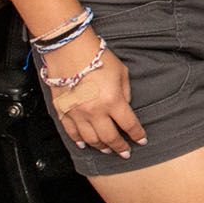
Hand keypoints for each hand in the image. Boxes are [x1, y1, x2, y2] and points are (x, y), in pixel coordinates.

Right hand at [46, 35, 145, 157]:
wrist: (70, 49)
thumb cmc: (97, 57)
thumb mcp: (121, 73)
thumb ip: (125, 92)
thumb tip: (125, 106)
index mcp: (113, 101)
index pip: (129, 125)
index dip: (137, 135)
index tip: (141, 140)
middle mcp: (94, 111)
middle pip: (109, 137)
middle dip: (120, 147)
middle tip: (125, 153)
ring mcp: (77, 113)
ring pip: (90, 139)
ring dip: (100, 147)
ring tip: (107, 150)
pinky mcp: (63, 111)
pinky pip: (71, 132)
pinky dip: (78, 140)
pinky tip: (84, 144)